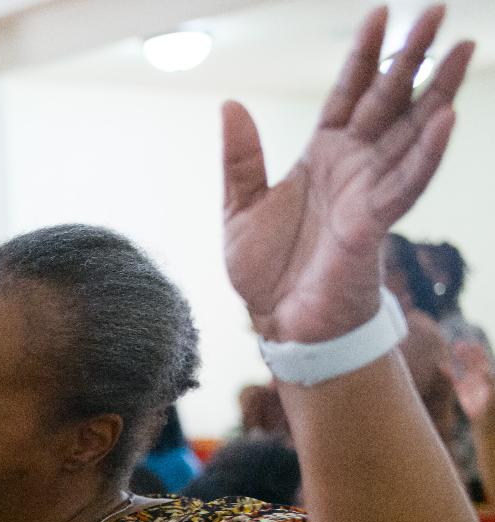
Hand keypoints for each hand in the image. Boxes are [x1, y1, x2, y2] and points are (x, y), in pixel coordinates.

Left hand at [222, 7, 473, 342]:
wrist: (278, 321)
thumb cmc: (266, 270)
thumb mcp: (239, 207)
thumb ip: (240, 158)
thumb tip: (230, 105)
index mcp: (323, 156)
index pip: (349, 92)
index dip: (366, 55)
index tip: (381, 14)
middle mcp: (354, 166)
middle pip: (390, 99)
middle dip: (413, 56)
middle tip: (438, 10)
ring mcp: (368, 191)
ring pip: (411, 131)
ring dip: (437, 92)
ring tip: (461, 49)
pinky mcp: (373, 222)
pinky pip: (405, 182)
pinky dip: (426, 152)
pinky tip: (446, 118)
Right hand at [443, 339, 494, 424]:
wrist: (487, 426)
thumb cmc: (492, 411)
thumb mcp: (492, 395)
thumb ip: (488, 381)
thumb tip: (482, 369)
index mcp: (489, 377)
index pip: (482, 360)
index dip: (476, 351)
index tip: (468, 344)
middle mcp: (481, 378)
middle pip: (473, 361)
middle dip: (466, 352)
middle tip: (457, 344)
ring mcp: (472, 384)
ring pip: (464, 368)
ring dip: (458, 360)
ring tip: (451, 350)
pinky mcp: (463, 393)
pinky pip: (455, 380)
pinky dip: (448, 373)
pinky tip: (441, 367)